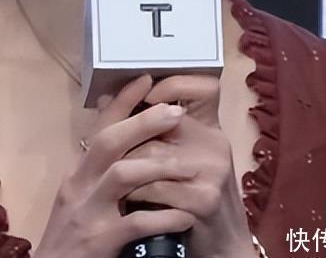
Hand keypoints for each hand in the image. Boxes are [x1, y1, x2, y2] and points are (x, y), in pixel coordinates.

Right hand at [33, 74, 195, 257]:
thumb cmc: (73, 236)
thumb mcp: (81, 196)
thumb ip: (100, 167)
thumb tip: (122, 132)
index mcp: (77, 172)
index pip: (99, 127)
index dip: (122, 101)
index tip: (147, 79)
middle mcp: (78, 185)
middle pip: (109, 142)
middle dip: (143, 123)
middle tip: (176, 112)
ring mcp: (87, 213)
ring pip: (123, 175)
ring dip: (160, 167)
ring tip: (191, 168)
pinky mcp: (99, 242)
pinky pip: (135, 222)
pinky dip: (163, 217)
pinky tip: (184, 217)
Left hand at [121, 73, 256, 257]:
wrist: (220, 245)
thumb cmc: (189, 196)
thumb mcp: (176, 156)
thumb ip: (149, 128)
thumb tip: (104, 98)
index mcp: (210, 126)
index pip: (204, 86)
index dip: (175, 83)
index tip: (148, 92)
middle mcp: (215, 142)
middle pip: (161, 120)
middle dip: (128, 136)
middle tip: (110, 150)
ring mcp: (213, 170)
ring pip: (151, 153)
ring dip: (124, 167)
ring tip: (113, 178)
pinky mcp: (203, 199)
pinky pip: (153, 187)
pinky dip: (133, 194)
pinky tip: (127, 200)